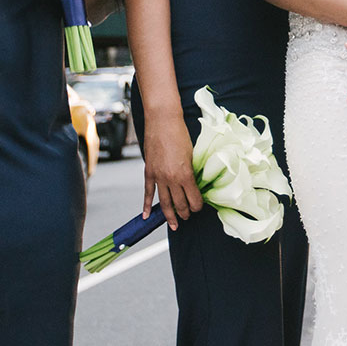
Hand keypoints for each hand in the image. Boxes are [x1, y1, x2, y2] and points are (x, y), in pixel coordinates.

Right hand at [141, 114, 202, 229]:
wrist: (163, 120)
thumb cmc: (180, 134)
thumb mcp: (193, 154)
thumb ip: (192, 171)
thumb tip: (195, 184)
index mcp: (185, 174)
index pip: (194, 199)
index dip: (198, 206)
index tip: (200, 207)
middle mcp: (171, 178)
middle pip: (179, 204)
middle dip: (185, 213)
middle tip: (189, 217)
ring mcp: (158, 176)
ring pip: (164, 202)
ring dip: (170, 216)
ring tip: (175, 224)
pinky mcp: (149, 171)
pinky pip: (148, 192)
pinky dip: (147, 205)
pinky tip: (147, 216)